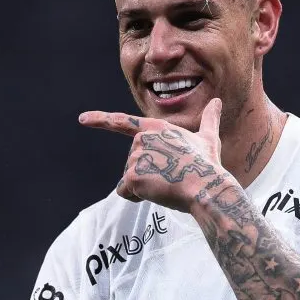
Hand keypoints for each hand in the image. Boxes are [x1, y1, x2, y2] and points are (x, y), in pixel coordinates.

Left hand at [78, 98, 232, 212]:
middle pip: (132, 163)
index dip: (100, 120)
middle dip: (146, 175)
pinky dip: (138, 197)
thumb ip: (209, 120)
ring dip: (145, 187)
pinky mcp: (131, 175)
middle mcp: (142, 138)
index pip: (123, 122)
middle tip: (170, 177)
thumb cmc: (208, 165)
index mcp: (156, 128)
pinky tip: (158, 193)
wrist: (206, 187)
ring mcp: (135, 156)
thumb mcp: (208, 139)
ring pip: (130, 180)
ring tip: (168, 184)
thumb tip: (217, 102)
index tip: (82, 119)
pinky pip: (126, 193)